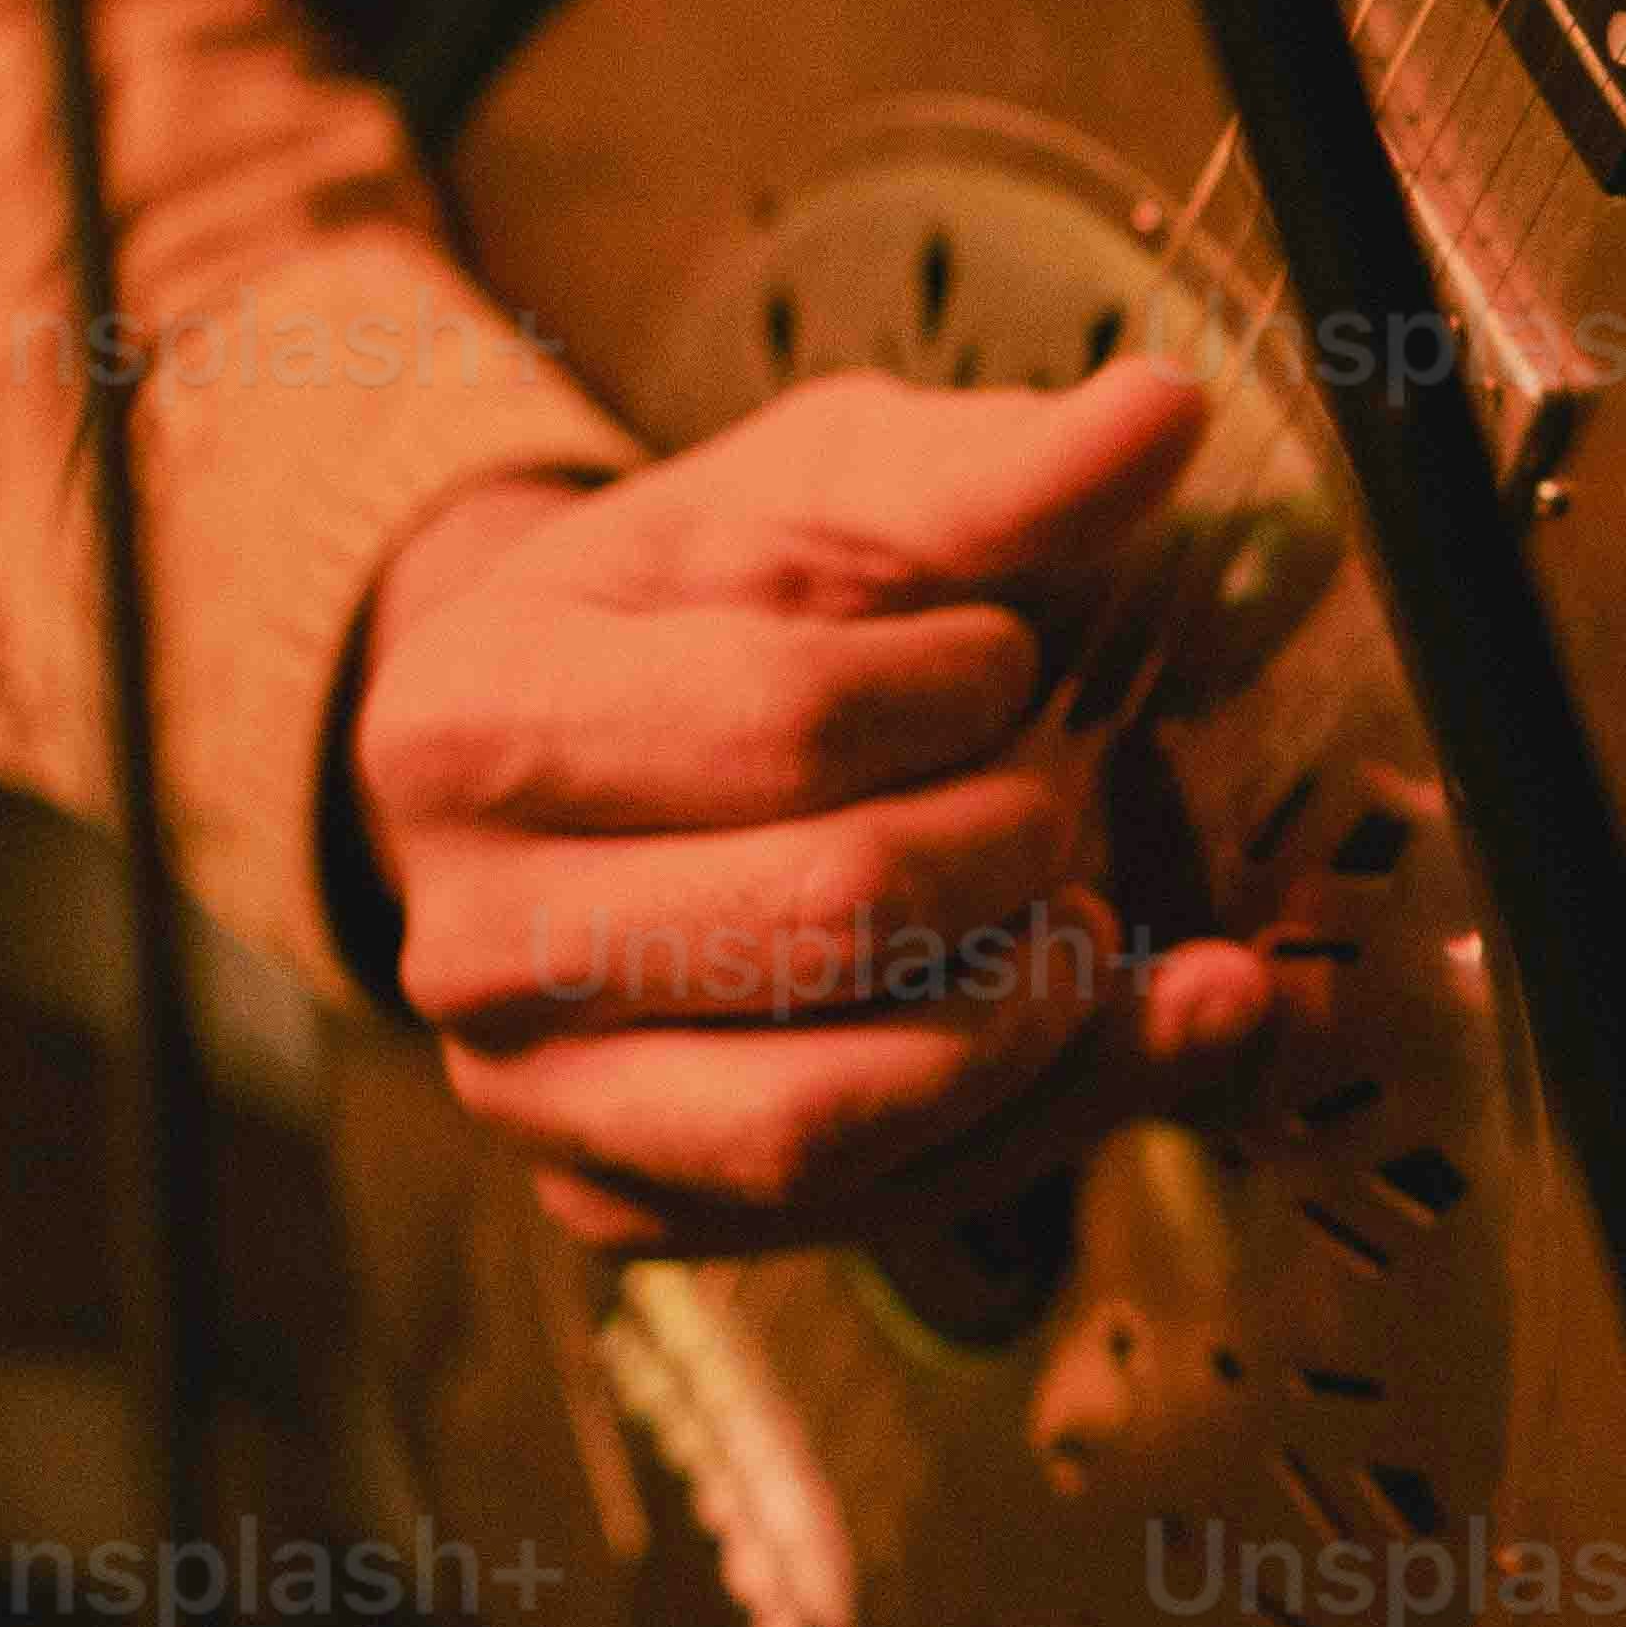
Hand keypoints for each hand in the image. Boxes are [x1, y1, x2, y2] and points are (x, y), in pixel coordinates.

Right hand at [340, 364, 1272, 1249]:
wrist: (593, 754)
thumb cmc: (717, 607)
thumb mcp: (829, 495)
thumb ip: (990, 469)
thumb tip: (1161, 415)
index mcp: (472, 721)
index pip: (788, 723)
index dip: (964, 688)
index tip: (999, 660)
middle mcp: (464, 939)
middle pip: (828, 918)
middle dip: (1018, 844)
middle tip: (1057, 788)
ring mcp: (532, 1100)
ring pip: (839, 1110)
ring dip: (1038, 1011)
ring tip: (1086, 912)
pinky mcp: (624, 1208)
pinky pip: (864, 1210)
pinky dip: (1038, 1124)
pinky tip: (1118, 1019)